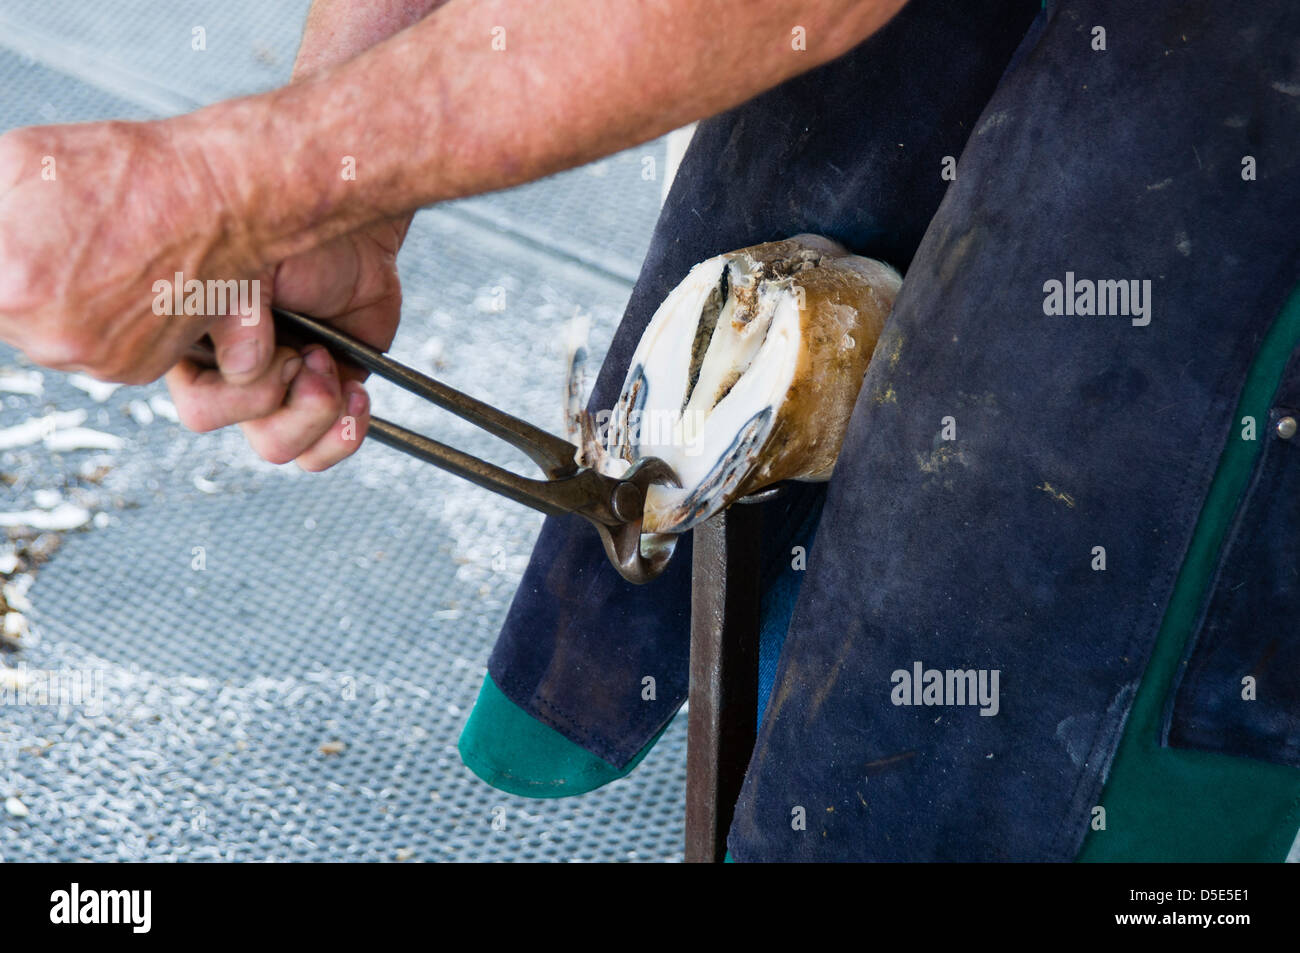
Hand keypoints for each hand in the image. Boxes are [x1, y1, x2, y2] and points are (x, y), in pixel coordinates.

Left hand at [0, 119, 272, 383]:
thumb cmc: (138, 175)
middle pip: (6, 316)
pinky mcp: (133, 368)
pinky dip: (101, 322)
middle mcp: (52, 335)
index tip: (19, 244)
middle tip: (57, 245)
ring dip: (59, 305)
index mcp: (11, 286)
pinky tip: (121, 283)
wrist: (221, 199)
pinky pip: (94, 352)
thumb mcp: (18, 161)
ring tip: (97, 259)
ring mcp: (97, 358)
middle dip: (21, 281)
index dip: (4, 259)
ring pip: (47, 337)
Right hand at [166, 218, 407, 470]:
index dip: (232, 381)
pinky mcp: (321, 404)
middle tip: (303, 350)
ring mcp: (272, 393)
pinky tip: (355, 393)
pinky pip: (318, 455)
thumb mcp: (246, 263)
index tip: (263, 333)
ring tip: (327, 362)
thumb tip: (243, 367)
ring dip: (311, 410)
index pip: (185, 397)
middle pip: (220, 424)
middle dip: (269, 388)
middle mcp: (220, 375)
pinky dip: (341, 434)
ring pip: (274, 447)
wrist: (352, 234)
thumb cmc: (290, 238)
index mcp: (183, 343)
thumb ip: (229, 310)